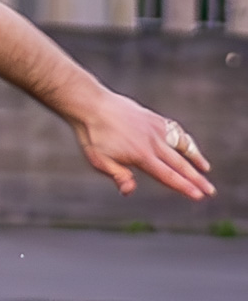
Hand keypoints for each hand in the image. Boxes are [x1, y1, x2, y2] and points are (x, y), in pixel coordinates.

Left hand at [72, 91, 213, 201]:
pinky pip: (174, 130)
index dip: (184, 187)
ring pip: (181, 145)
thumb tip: (129, 191)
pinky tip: (187, 145)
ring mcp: (155, 128)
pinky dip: (184, 139)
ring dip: (195, 158)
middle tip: (210, 191)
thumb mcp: (99, 160)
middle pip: (180, 164)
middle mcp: (153, 142)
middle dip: (196, 179)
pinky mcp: (152, 118)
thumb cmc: (92, 135)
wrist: (91, 104)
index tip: (198, 196)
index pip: (168, 176)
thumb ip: (118, 175)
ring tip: (205, 168)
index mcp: (141, 156)